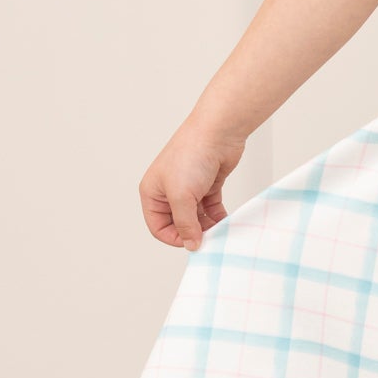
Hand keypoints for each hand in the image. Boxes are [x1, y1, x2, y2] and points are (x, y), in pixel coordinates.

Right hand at [138, 118, 247, 250]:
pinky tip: (225, 221)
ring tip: (219, 230)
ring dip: (207, 226)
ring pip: (196, 217)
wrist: (217, 133)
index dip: (174, 237)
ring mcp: (189, 188)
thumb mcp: (181, 196)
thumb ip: (185, 224)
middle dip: (193, 232)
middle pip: (178, 223)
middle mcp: (168, 191)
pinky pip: (210, 208)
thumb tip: (191, 245)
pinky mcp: (207, 185)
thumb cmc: (191, 156)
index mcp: (152, 193)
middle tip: (209, 238)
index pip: (158, 227)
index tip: (193, 242)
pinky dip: (217, 216)